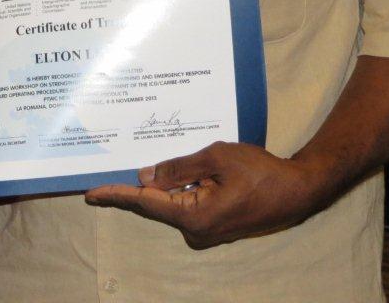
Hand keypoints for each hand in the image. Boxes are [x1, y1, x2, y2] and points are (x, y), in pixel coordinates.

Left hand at [84, 141, 321, 249]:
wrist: (297, 190)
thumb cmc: (261, 171)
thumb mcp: (216, 158)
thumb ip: (179, 167)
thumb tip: (145, 176)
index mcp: (193, 215)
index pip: (146, 202)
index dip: (117, 194)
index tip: (90, 192)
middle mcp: (195, 230)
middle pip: (156, 203)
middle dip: (138, 184)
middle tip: (110, 168)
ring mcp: (205, 231)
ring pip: (173, 201)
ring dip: (164, 183)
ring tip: (148, 160)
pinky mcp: (214, 225)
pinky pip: (187, 203)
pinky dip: (180, 188)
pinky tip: (174, 171)